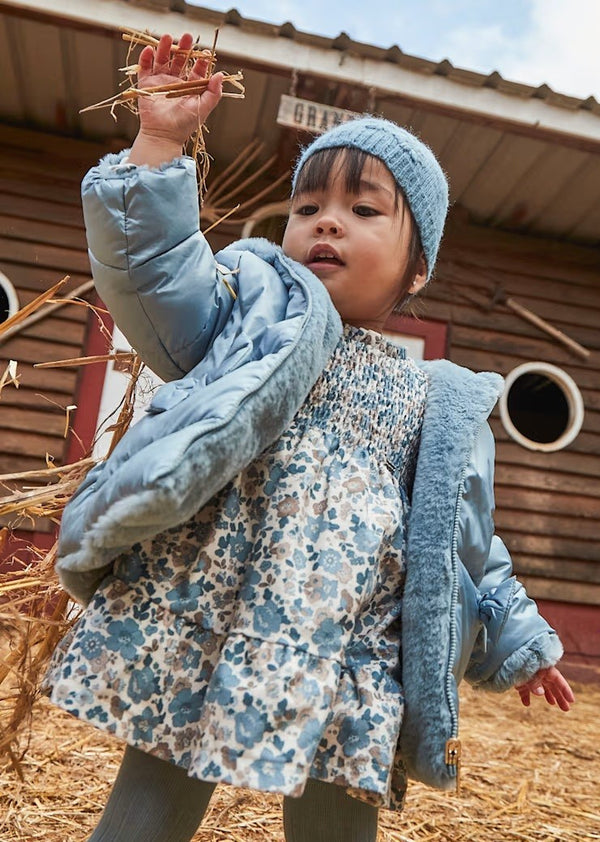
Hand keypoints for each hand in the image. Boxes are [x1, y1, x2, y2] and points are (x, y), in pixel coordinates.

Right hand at [129, 32, 222, 165]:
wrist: (163, 135)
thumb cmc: (184, 124)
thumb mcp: (202, 108)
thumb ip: (213, 93)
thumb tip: (220, 75)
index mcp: (190, 87)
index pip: (196, 69)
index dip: (200, 60)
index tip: (205, 52)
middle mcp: (176, 82)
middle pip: (179, 60)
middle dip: (183, 48)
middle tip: (187, 36)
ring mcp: (160, 82)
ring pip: (162, 60)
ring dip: (164, 48)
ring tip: (167, 36)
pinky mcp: (146, 85)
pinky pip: (145, 68)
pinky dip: (146, 58)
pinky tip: (150, 50)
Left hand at [515, 666, 574, 711]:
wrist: (503, 654)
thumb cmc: (517, 660)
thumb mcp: (527, 671)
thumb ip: (533, 682)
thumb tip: (540, 693)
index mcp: (544, 667)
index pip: (558, 679)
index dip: (565, 690)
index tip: (572, 701)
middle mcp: (538, 672)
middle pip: (551, 684)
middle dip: (559, 696)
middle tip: (566, 709)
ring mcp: (528, 675)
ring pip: (540, 686)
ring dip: (546, 695)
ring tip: (552, 704)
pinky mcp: (519, 679)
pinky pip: (524, 689)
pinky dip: (525, 696)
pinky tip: (526, 704)